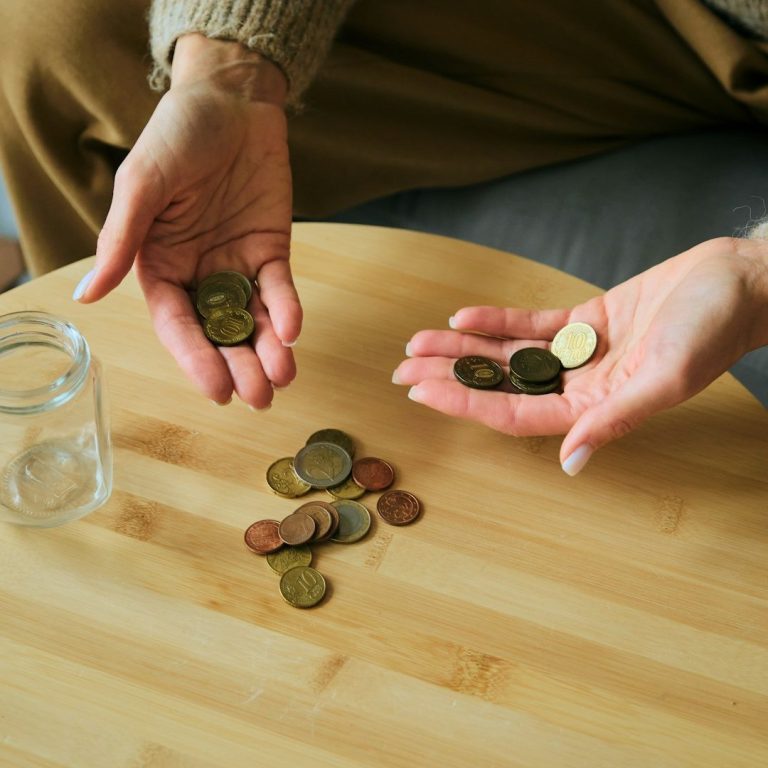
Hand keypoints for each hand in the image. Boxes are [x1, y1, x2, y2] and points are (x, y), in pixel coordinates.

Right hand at [74, 35, 299, 408]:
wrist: (232, 100)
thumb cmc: (176, 135)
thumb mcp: (142, 184)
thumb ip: (121, 240)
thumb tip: (86, 295)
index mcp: (160, 266)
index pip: (176, 324)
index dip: (195, 359)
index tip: (217, 391)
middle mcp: (199, 274)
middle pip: (219, 332)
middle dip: (239, 366)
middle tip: (259, 398)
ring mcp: (238, 265)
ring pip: (253, 320)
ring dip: (268, 351)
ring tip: (282, 379)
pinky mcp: (271, 251)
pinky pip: (279, 288)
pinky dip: (288, 310)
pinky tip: (292, 331)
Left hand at [393, 237, 767, 473]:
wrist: (740, 281)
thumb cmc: (714, 329)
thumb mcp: (666, 377)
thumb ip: (616, 420)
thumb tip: (571, 462)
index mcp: (597, 408)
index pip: (515, 413)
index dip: (465, 402)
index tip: (421, 390)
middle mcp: (582, 386)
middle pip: (502, 385)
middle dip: (451, 375)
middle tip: (401, 368)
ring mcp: (581, 354)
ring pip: (509, 354)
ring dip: (464, 347)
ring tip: (417, 341)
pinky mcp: (587, 321)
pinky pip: (533, 324)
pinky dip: (499, 320)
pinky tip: (464, 317)